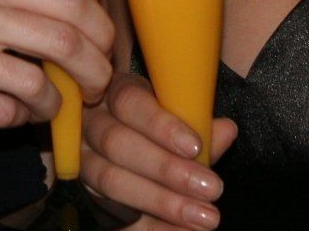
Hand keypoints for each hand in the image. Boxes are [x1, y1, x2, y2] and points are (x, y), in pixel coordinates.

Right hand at [0, 0, 114, 130]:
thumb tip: (78, 14)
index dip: (101, 28)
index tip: (108, 48)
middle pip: (63, 41)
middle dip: (95, 71)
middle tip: (98, 87)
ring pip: (36, 85)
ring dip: (56, 105)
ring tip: (53, 107)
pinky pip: (2, 115)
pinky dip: (19, 122)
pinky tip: (15, 116)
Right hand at [82, 73, 237, 229]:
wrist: (133, 155)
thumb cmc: (158, 130)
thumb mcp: (178, 121)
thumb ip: (199, 127)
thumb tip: (225, 131)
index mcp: (114, 92)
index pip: (129, 102)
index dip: (161, 125)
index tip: (195, 147)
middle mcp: (91, 124)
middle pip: (117, 143)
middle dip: (167, 169)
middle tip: (211, 188)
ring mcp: (82, 161)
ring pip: (111, 181)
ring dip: (162, 202)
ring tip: (203, 217)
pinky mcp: (86, 197)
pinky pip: (112, 218)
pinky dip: (152, 228)